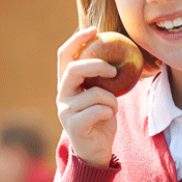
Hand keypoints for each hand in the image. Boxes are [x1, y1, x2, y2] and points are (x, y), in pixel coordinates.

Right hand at [56, 26, 118, 166]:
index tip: (95, 30)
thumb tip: (120, 51)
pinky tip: (107, 119)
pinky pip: (99, 110)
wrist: (96, 151)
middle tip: (113, 70)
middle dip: (96, 65)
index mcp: (67, 84)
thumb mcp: (102, 94)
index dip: (77, 40)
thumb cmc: (101, 119)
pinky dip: (109, 112)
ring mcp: (65, 111)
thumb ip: (102, 78)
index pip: (65, 55)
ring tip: (112, 108)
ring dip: (111, 100)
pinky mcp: (73, 125)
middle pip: (74, 69)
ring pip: (94, 93)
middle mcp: (61, 95)